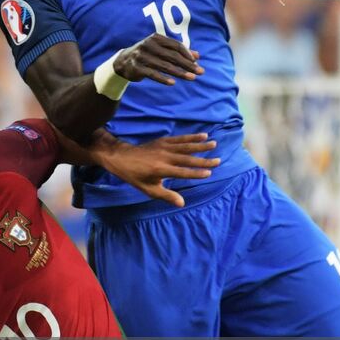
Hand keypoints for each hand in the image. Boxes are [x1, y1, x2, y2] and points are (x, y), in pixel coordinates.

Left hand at [98, 133, 220, 206]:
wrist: (122, 157)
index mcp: (161, 170)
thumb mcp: (149, 189)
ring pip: (186, 146)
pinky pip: (180, 138)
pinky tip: (202, 135)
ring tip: (214, 144)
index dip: (196, 173)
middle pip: (188, 158)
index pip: (182, 172)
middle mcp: (165, 157)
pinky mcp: (163, 140)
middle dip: (203, 160)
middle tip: (218, 161)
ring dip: (200, 145)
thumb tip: (182, 203)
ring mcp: (165, 147)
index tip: (209, 173)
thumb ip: (166, 195)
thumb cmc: (135, 176)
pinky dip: (191, 137)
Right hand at [114, 34, 202, 85]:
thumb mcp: (161, 50)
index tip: (196, 62)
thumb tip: (197, 56)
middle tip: (200, 72)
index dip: (187, 54)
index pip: (175, 45)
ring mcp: (142, 57)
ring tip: (192, 78)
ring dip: (179, 72)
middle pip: (172, 56)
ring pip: (164, 66)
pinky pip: (152, 74)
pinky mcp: (137, 68)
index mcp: (156, 38)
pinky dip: (163, 78)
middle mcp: (148, 45)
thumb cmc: (148, 54)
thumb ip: (178, 51)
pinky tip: (173, 82)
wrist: (123, 62)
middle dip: (187, 64)